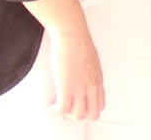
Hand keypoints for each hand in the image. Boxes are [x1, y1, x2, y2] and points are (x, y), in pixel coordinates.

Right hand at [23, 0, 104, 120]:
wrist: (72, 34)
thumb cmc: (79, 41)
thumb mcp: (91, 59)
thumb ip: (90, 71)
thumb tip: (83, 75)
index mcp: (98, 79)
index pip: (100, 104)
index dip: (89, 110)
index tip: (78, 107)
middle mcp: (91, 86)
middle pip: (92, 115)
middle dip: (80, 116)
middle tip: (69, 111)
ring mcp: (80, 88)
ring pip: (77, 116)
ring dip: (67, 115)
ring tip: (59, 107)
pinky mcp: (66, 87)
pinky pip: (62, 109)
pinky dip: (55, 111)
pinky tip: (50, 106)